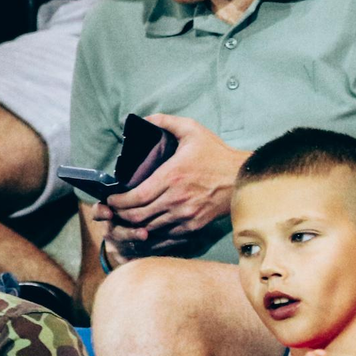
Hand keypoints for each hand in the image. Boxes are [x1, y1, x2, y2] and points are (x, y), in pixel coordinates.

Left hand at [93, 114, 248, 248]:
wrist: (243, 178)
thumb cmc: (217, 155)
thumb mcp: (192, 130)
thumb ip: (166, 122)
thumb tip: (144, 119)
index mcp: (172, 176)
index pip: (136, 197)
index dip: (118, 202)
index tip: (111, 199)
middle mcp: (176, 199)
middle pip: (138, 216)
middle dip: (121, 215)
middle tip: (115, 211)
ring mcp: (186, 215)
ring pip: (150, 228)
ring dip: (136, 226)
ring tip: (128, 219)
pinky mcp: (195, 226)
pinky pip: (167, 236)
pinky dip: (154, 234)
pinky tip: (148, 227)